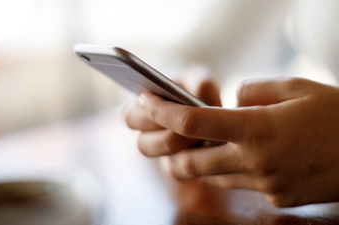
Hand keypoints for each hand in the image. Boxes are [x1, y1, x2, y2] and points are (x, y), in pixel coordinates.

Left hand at [126, 75, 338, 206]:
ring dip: (201, 162)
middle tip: (166, 139)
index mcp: (256, 128)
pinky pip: (242, 185)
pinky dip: (235, 171)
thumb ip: (252, 92)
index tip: (146, 101)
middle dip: (169, 153)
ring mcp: (265, 185)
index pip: (191, 123)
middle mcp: (255, 161)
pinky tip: (248, 157)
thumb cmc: (336, 113)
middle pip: (189, 163)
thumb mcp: (295, 87)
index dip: (162, 111)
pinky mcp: (277, 198)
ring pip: (213, 177)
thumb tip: (229, 101)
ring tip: (205, 145)